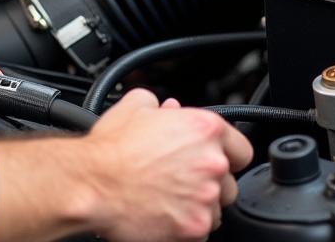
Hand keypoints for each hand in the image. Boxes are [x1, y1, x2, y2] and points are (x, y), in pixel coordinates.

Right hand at [82, 90, 252, 241]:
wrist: (93, 184)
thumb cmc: (111, 148)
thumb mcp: (134, 106)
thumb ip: (159, 104)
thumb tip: (168, 109)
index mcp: (203, 130)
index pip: (241, 148)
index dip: (226, 153)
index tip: (213, 157)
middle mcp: (211, 164)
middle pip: (230, 181)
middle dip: (209, 180)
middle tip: (181, 177)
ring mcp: (205, 200)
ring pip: (216, 209)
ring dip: (199, 204)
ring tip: (168, 195)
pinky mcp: (194, 229)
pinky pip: (200, 231)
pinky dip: (185, 225)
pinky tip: (163, 212)